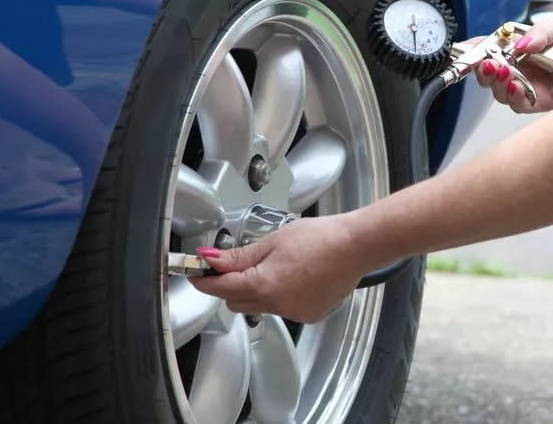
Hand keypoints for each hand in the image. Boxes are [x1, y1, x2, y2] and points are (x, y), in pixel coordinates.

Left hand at [189, 215, 368, 323]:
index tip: (197, 272)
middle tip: (236, 264)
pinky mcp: (308, 315)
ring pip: (259, 306)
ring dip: (257, 290)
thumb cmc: (321, 237)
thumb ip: (240, 255)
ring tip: (276, 265)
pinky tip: (296, 277)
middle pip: (236, 301)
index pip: (220, 288)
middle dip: (230, 285)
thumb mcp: (273, 240)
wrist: (356, 247)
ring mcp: (293, 312)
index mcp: (263, 284)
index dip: (204, 280)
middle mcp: (276, 305)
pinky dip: (280, 296)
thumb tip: (211, 259)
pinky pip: (282, 308)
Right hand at [473, 17, 552, 112]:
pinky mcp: (540, 105)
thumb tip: (520, 45)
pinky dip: (514, 96)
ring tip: (504, 72)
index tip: (463, 49)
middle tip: (489, 63)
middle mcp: (519, 70)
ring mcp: (528, 88)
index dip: (473, 51)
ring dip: (497, 83)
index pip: (489, 50)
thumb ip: (541, 32)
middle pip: (489, 75)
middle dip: (483, 69)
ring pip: (500, 92)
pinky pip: (519, 104)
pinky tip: (517, 87)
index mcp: (518, 50)